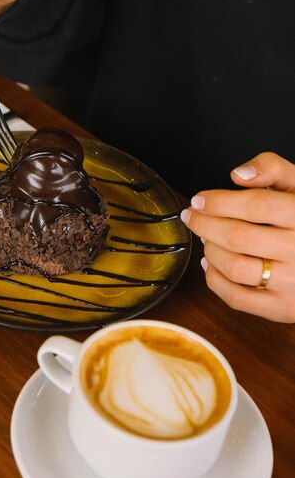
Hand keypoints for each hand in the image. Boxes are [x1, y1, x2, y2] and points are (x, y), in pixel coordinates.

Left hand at [180, 152, 294, 322]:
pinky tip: (211, 264)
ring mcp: (293, 283)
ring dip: (210, 251)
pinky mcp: (283, 308)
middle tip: (192, 217)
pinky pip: (237, 297)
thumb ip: (273, 169)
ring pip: (235, 267)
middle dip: (205, 225)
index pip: (257, 205)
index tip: (198, 200)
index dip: (220, 201)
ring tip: (207, 239)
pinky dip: (214, 280)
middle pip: (239, 236)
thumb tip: (239, 174)